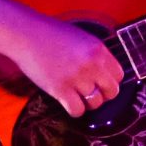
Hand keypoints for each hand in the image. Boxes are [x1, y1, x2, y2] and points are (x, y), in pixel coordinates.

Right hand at [9, 11, 124, 115]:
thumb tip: (105, 75)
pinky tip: (68, 102)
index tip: (101, 83)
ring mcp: (76, 78)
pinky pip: (77, 111)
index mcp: (99, 50)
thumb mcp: (82, 38)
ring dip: (87, 103)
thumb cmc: (51, 35)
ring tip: (77, 96)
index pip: (119, 76)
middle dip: (103, 95)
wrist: (26, 35)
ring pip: (95, 103)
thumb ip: (96, 55)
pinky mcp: (60, 89)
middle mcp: (91, 64)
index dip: (110, 81)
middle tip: (91, 92)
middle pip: (112, 92)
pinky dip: (74, 110)